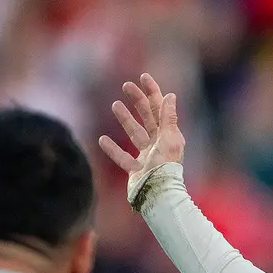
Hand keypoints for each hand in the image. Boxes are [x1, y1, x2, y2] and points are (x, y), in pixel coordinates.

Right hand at [99, 73, 185, 204]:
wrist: (158, 195)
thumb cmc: (165, 167)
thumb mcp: (169, 139)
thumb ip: (169, 118)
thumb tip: (170, 96)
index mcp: (168, 135)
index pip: (160, 109)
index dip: (152, 92)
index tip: (143, 77)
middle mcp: (158, 144)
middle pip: (147, 118)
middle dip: (137, 101)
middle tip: (126, 86)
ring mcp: (146, 157)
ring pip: (134, 134)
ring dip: (125, 119)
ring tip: (115, 105)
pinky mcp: (136, 170)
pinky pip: (122, 157)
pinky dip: (113, 149)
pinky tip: (102, 139)